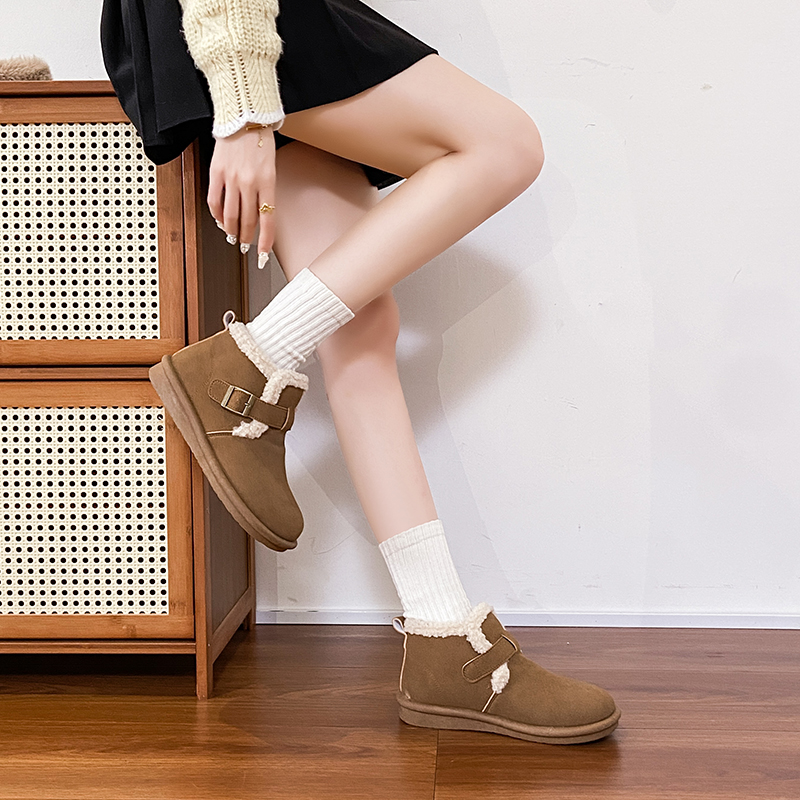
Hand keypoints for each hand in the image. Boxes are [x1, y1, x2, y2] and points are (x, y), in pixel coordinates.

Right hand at [207, 125, 276, 260]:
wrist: (243, 117)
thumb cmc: (260, 141)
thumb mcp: (271, 167)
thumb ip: (266, 191)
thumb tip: (260, 214)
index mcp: (268, 182)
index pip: (267, 220)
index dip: (265, 241)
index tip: (262, 255)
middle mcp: (249, 182)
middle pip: (248, 220)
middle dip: (247, 237)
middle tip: (246, 245)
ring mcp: (231, 178)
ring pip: (230, 215)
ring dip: (232, 230)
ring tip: (233, 237)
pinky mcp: (216, 172)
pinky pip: (214, 201)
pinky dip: (217, 215)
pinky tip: (220, 220)